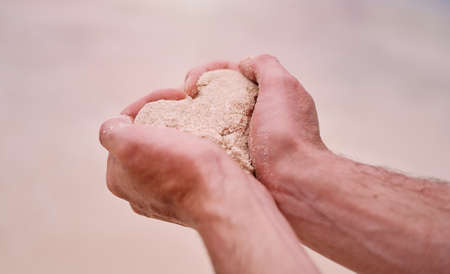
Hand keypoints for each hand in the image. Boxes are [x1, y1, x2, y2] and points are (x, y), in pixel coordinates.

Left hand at [99, 89, 249, 226]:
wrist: (223, 198)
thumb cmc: (181, 169)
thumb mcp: (131, 143)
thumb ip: (111, 131)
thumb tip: (116, 124)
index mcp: (117, 177)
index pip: (125, 126)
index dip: (146, 104)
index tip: (175, 95)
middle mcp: (137, 190)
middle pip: (145, 138)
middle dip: (162, 118)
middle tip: (185, 107)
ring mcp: (165, 196)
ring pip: (167, 150)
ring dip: (179, 132)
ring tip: (196, 121)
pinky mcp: (192, 197)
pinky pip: (188, 163)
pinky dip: (194, 148)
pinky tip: (206, 143)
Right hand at [184, 55, 327, 186]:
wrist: (293, 181)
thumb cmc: (286, 133)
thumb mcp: (282, 86)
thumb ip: (264, 65)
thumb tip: (244, 64)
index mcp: (270, 93)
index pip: (232, 72)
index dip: (207, 71)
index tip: (190, 84)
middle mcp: (259, 112)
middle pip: (221, 93)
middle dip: (197, 91)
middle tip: (181, 99)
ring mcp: (249, 136)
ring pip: (215, 117)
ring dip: (195, 114)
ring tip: (179, 117)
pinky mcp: (240, 158)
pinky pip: (215, 141)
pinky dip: (201, 136)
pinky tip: (187, 138)